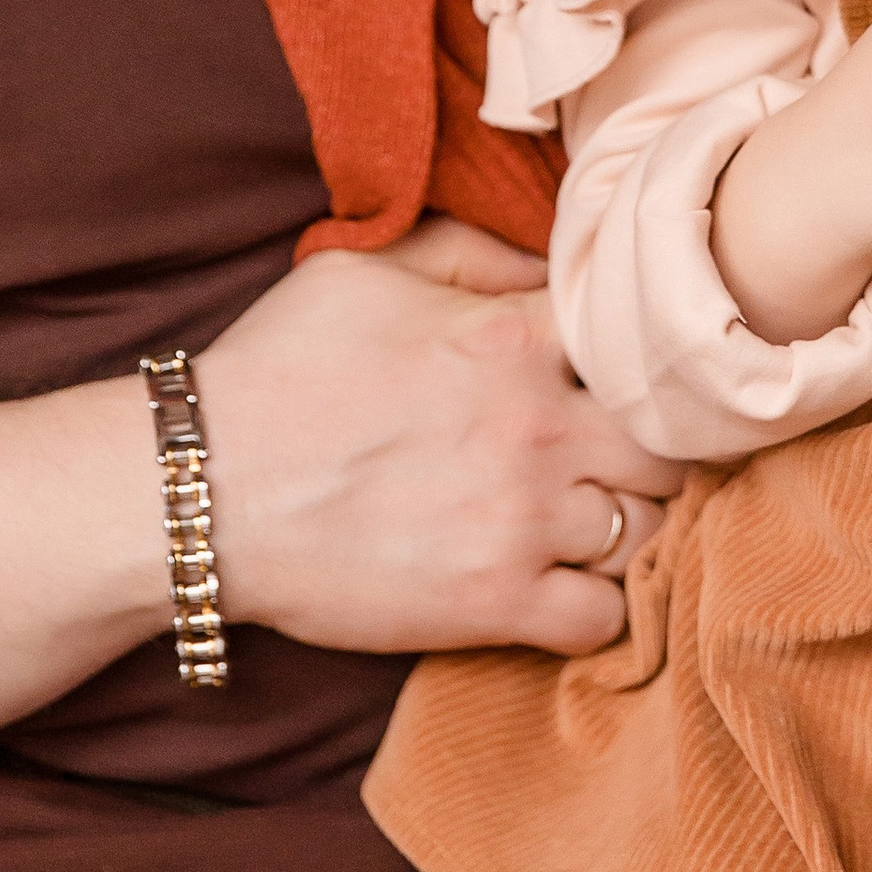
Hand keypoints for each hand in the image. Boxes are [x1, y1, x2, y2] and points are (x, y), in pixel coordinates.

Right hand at [195, 216, 686, 660]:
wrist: (204, 490)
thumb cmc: (276, 371)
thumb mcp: (364, 272)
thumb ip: (467, 253)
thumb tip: (542, 260)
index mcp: (511, 336)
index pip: (638, 340)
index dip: (635, 359)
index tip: (615, 378)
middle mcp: (537, 427)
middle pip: (667, 444)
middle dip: (650, 448)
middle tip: (617, 457)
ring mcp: (523, 521)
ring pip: (649, 531)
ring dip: (627, 527)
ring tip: (589, 521)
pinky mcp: (496, 603)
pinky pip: (606, 618)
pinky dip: (598, 605)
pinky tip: (564, 584)